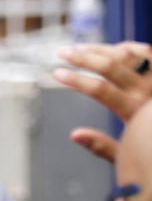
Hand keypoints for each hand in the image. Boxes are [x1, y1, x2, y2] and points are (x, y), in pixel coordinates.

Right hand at [54, 41, 151, 161]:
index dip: (75, 79)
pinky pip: (142, 50)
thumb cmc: (150, 146)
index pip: (99, 89)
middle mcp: (146, 89)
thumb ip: (102, 146)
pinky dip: (123, 47)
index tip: (57, 73)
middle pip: (109, 66)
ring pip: (124, 53)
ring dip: (99, 49)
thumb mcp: (129, 152)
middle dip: (82, 58)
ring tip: (78, 49)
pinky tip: (106, 49)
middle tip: (62, 53)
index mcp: (134, 110)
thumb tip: (75, 135)